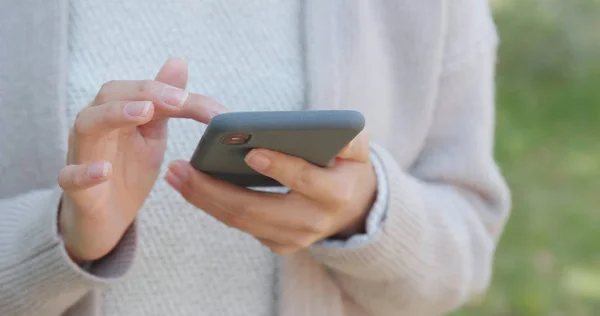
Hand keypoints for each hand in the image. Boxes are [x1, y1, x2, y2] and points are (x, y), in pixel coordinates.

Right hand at [57, 58, 227, 261]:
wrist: (105, 218)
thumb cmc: (127, 171)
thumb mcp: (152, 134)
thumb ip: (165, 103)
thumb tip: (179, 62)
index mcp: (119, 111)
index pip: (144, 91)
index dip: (177, 94)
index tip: (216, 110)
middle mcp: (97, 126)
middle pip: (111, 95)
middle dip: (147, 92)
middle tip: (180, 100)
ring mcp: (82, 154)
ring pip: (87, 125)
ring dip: (115, 115)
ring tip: (144, 112)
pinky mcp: (75, 188)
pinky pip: (70, 176)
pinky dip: (86, 172)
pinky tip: (104, 171)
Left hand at [165, 132, 376, 254]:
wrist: (352, 206)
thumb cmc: (348, 166)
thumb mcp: (358, 147)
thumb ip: (350, 135)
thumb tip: (332, 126)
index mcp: (336, 193)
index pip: (305, 180)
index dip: (279, 167)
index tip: (251, 152)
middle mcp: (314, 222)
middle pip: (256, 209)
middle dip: (213, 190)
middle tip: (181, 168)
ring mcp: (295, 238)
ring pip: (242, 221)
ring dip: (204, 199)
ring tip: (176, 175)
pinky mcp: (280, 244)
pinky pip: (242, 226)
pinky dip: (215, 207)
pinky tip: (193, 188)